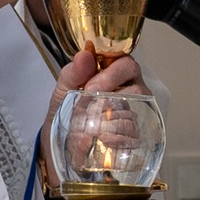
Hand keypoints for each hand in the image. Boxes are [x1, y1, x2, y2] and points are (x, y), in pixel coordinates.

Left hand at [42, 50, 147, 183]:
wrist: (61, 145)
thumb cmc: (67, 110)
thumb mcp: (64, 90)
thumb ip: (73, 72)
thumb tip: (84, 54)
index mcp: (116, 74)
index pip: (127, 64)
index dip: (113, 74)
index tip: (91, 86)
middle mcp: (132, 92)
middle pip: (138, 89)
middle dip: (113, 99)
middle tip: (91, 108)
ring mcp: (136, 116)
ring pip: (136, 113)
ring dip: (113, 119)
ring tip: (92, 126)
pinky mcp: (135, 137)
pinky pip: (134, 136)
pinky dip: (117, 138)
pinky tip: (103, 140)